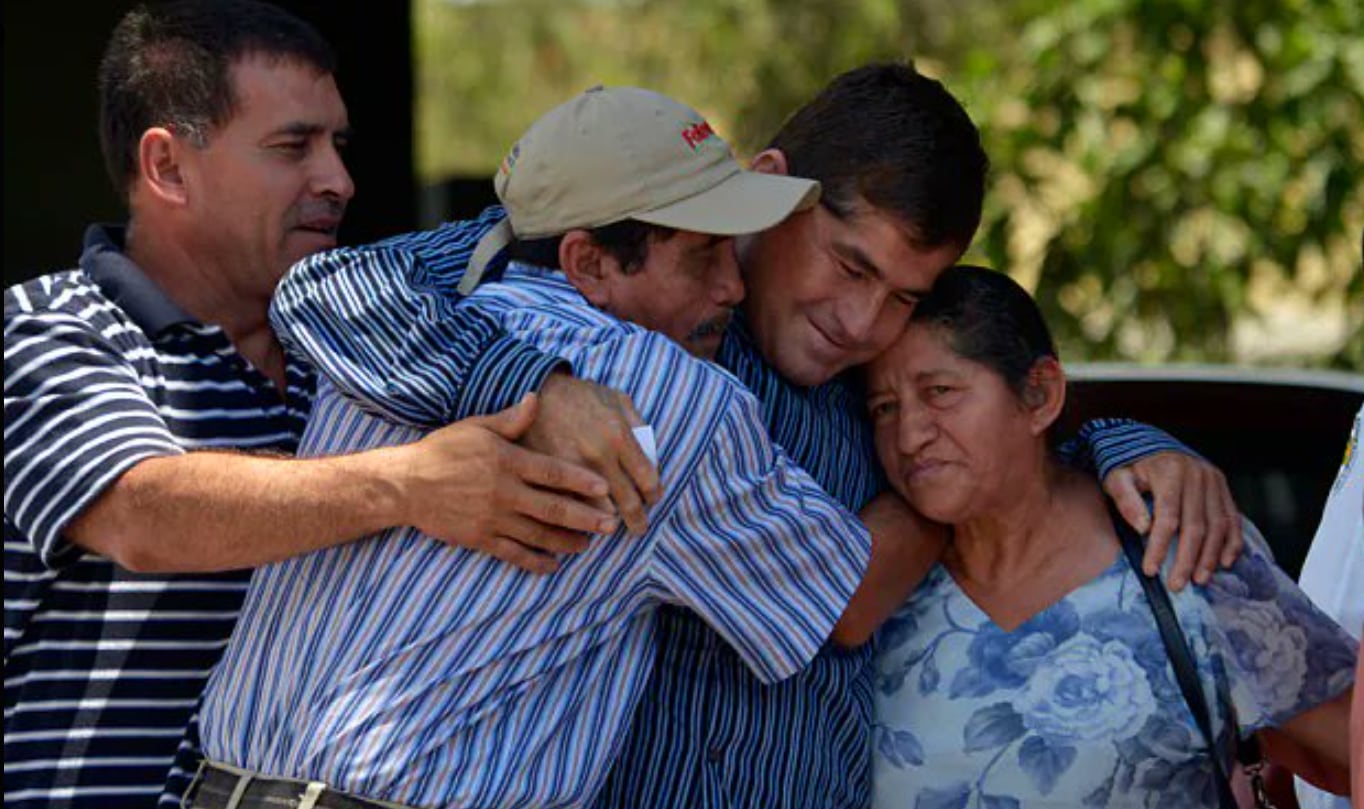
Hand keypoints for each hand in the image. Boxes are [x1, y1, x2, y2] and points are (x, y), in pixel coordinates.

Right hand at [392, 393, 617, 572]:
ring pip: (538, 534)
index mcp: (507, 461)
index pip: (553, 472)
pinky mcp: (480, 539)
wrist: (405, 484)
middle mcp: (504, 492)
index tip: (605, 488)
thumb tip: (536, 398)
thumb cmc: (443, 450)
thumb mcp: (476, 427)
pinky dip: (535, 561)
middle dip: (586, 517)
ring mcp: (492, 518)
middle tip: (611, 524)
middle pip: (553, 508)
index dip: (581, 481)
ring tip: (588, 544)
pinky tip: (553, 565)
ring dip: (567, 541)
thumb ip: (511, 420)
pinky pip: (513, 554)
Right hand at [524, 372, 660, 533]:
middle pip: (628, 502)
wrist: (533, 389)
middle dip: (637, 520)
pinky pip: (571, 509)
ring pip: (600, 512)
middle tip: (639, 528)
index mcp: (619, 435)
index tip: (652, 500)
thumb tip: (652, 453)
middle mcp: (599, 456)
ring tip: (611, 527)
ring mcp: (573, 469)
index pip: (648, 480)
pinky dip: (579, 519)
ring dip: (608, 523)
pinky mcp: (549, 477)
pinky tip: (583, 523)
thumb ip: (637, 423)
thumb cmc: (578, 395)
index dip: (654, 496)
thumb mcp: (615, 397)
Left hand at [1103, 451, 1242, 589]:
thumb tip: (1143, 527)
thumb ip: (1126, 500)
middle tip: (1177, 585)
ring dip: (1210, 557)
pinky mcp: (1223, 487)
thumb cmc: (1131, 465)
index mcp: (1170, 471)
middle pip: (1196, 526)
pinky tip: (1225, 563)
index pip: (1168, 517)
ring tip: (1199, 580)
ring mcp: (1214, 480)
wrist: (1152, 443)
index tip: (1150, 570)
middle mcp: (1197, 475)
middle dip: (1186, 560)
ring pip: (1218, 526)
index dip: (1160, 546)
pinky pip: (1233, 518)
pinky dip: (1232, 542)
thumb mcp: (1118, 476)